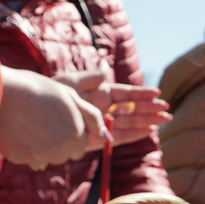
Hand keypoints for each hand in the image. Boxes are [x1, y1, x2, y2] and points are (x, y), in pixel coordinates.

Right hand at [0, 67, 106, 168]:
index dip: (71, 132)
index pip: (81, 146)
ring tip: (30, 123)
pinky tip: (18, 130)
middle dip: (59, 142)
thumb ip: (93, 118)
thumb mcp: (71, 96)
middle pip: (65, 154)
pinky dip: (25, 148)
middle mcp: (60, 150)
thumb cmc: (38, 90)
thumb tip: (108, 137)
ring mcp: (39, 157)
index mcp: (76, 135)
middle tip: (44, 121)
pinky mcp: (20, 159)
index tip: (59, 119)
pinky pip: (28, 158)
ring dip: (43, 146)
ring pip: (48, 158)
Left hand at [52, 68, 170, 146]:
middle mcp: (104, 109)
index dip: (141, 94)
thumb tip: (105, 64)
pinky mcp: (99, 139)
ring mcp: (103, 124)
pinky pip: (120, 136)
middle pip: (132, 109)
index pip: (126, 94)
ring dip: (148, 121)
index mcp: (100, 94)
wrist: (38, 116)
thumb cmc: (52, 96)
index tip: (157, 93)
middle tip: (166, 109)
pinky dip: (135, 134)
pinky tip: (149, 130)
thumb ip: (92, 77)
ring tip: (164, 120)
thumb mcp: (71, 82)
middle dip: (150, 109)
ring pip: (130, 122)